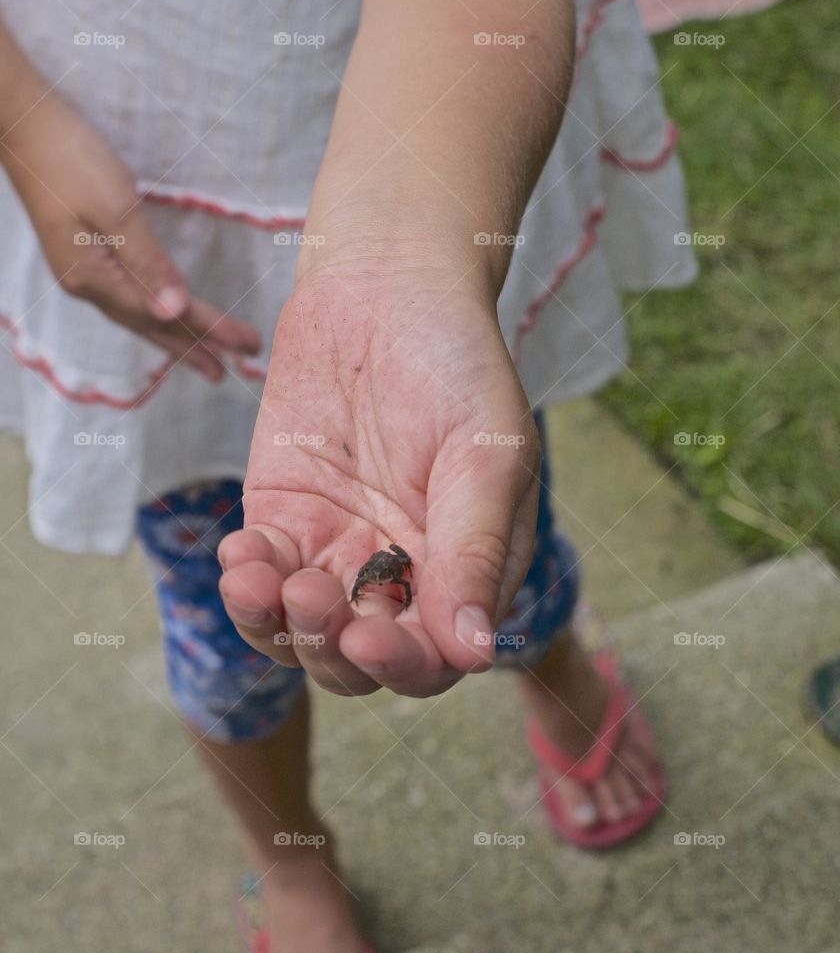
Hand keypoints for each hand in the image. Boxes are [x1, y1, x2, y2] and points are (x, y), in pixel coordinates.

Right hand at [0, 91, 259, 378]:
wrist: (23, 127)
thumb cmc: (71, 159)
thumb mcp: (116, 209)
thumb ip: (148, 261)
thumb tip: (175, 310)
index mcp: (96, 279)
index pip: (167, 314)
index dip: (211, 330)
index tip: (249, 345)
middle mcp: (88, 286)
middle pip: (153, 326)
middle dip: (195, 348)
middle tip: (229, 375)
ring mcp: (82, 275)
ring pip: (139, 317)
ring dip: (175, 338)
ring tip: (205, 360)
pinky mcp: (83, 259)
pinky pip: (128, 300)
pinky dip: (153, 317)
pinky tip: (163, 322)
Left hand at [218, 263, 539, 697]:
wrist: (385, 285)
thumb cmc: (456, 364)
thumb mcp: (485, 455)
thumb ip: (475, 553)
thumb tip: (474, 652)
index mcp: (463, 574)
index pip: (433, 659)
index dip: (400, 666)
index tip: (368, 637)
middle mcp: (400, 578)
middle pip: (357, 663)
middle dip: (329, 650)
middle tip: (313, 598)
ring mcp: (336, 552)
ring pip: (298, 635)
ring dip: (276, 625)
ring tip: (263, 578)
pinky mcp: (282, 521)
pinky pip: (258, 580)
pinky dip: (244, 582)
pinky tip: (242, 553)